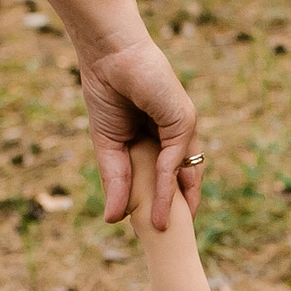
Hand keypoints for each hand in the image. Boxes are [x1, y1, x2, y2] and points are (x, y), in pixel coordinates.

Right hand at [78, 32, 199, 230]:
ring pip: (181, 174)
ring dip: (171, 204)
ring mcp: (183, 126)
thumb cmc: (106, 89)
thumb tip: (113, 221)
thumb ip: (115, 180)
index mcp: (160, 135)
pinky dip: (165, 185)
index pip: (168, 175)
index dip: (163, 201)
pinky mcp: (184, 119)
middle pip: (182, 179)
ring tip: (161, 231)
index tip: (156, 228)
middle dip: (177, 209)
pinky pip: (174, 160)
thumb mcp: (108, 145)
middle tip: (169, 238)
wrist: (108, 52)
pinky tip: (156, 206)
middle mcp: (176, 132)